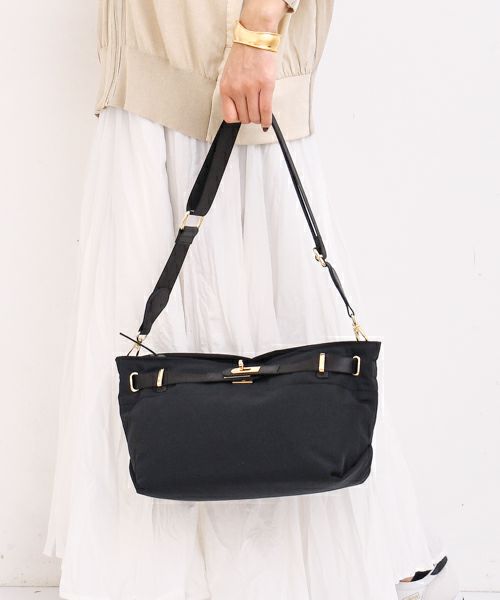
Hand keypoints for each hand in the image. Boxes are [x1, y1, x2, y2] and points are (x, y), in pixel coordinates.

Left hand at [219, 0, 287, 129]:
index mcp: (226, 87)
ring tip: (261, 113)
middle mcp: (237, 89)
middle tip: (254, 112)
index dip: (237, 119)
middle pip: (244, 118)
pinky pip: (266, 110)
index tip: (242, 117)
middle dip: (250, 118)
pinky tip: (267, 121)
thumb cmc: (243, 54)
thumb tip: (239, 109)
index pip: (229, 116)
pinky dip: (267, 119)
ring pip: (255, 116)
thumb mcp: (230, 75)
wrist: (254, 37)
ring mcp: (251, 88)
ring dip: (259, 118)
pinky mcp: (266, 85)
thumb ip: (232, 92)